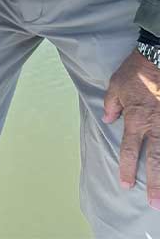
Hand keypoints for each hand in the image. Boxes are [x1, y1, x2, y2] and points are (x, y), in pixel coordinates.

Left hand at [103, 49, 159, 208]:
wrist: (157, 58)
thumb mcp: (115, 86)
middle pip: (155, 160)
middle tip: (154, 203)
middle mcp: (154, 126)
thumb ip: (111, 105)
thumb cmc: (135, 72)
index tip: (126, 184)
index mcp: (135, 119)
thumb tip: (108, 120)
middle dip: (154, 183)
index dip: (127, 168)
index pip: (129, 149)